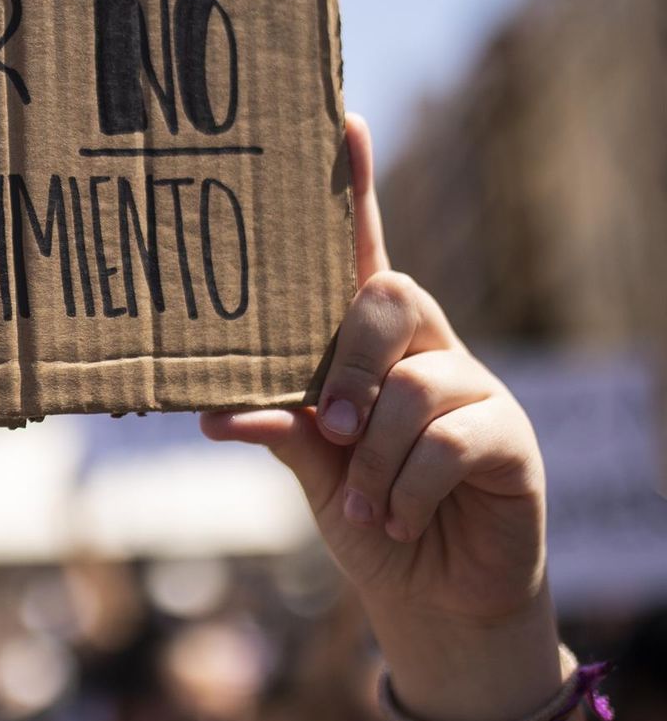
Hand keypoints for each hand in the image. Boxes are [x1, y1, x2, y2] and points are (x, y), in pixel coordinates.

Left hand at [202, 117, 553, 717]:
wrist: (434, 600)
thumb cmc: (368, 518)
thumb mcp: (314, 470)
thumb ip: (279, 426)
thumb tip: (212, 408)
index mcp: (372, 349)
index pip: (363, 256)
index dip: (355, 190)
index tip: (339, 120)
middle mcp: (426, 351)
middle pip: (388, 299)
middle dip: (346, 366)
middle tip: (330, 431)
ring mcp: (473, 389)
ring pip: (410, 387)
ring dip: (373, 459)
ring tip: (367, 504)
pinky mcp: (509, 437)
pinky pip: (446, 441)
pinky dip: (408, 489)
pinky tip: (401, 519)